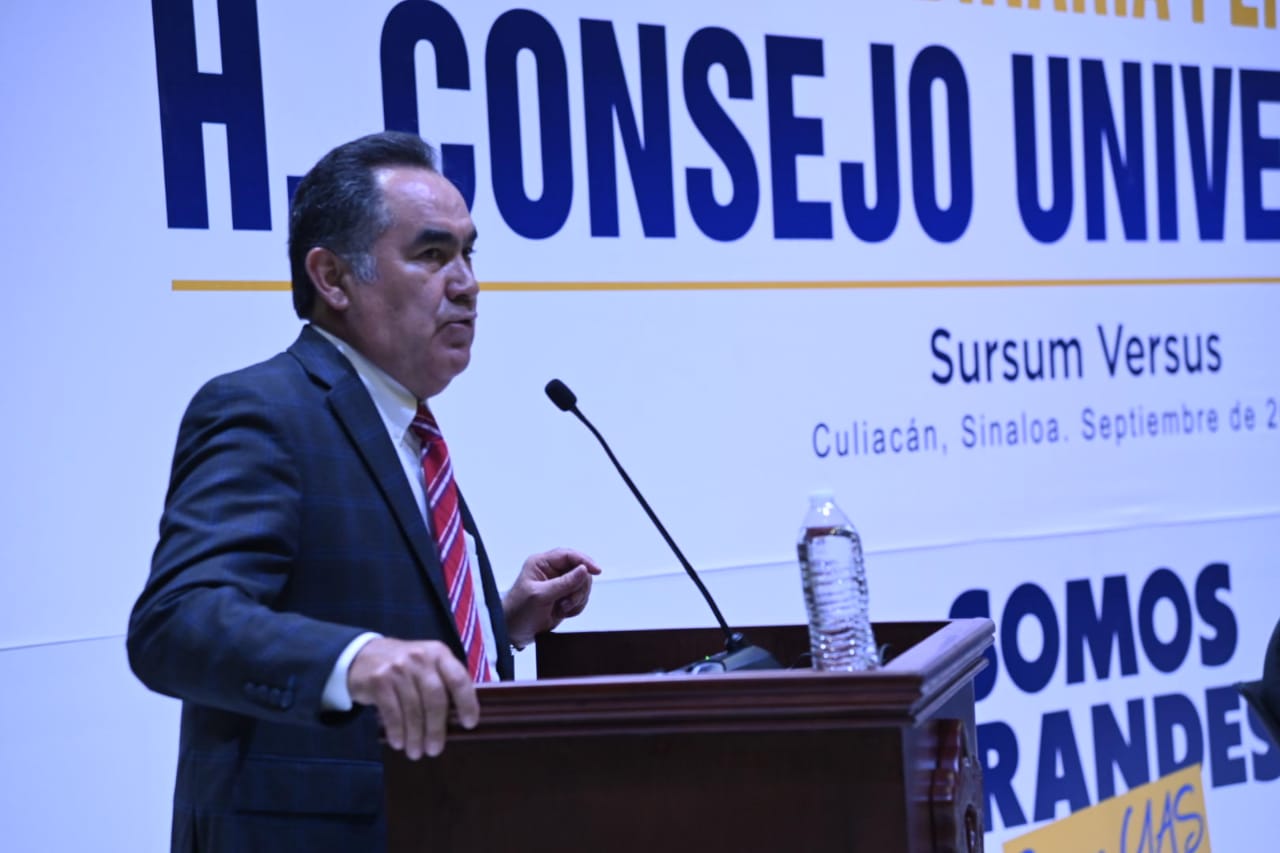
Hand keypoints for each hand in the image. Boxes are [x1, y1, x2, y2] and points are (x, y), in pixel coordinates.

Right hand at [347, 637, 477, 758]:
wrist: (363, 655)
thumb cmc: (405, 667)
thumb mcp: (427, 665)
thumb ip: (444, 683)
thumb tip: (459, 720)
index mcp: (439, 654)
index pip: (458, 679)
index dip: (467, 703)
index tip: (469, 725)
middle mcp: (420, 658)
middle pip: (435, 697)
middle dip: (436, 728)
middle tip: (434, 750)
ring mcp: (398, 668)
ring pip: (413, 707)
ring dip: (415, 735)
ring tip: (416, 752)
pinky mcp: (379, 680)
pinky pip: (392, 711)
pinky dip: (396, 730)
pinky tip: (398, 743)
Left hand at [502, 548, 601, 647]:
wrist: (513, 633)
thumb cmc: (518, 612)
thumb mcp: (540, 596)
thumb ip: (564, 583)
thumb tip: (584, 570)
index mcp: (541, 563)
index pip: (568, 555)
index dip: (584, 561)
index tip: (596, 570)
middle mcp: (551, 571)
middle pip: (580, 571)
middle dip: (578, 588)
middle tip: (567, 601)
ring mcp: (558, 585)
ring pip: (583, 585)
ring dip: (577, 599)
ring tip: (562, 608)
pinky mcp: (563, 598)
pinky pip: (580, 598)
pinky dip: (576, 607)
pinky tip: (563, 612)